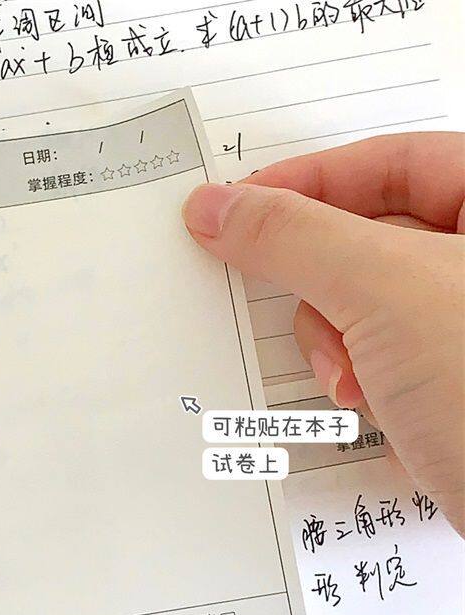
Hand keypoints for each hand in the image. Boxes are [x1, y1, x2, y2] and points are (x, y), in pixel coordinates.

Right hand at [182, 132, 464, 533]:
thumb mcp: (387, 292)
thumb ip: (294, 237)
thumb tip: (218, 207)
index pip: (392, 162)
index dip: (308, 180)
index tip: (237, 208)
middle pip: (371, 237)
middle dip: (321, 285)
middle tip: (297, 309)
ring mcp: (463, 329)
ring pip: (366, 306)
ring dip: (335, 344)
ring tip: (351, 384)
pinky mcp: (450, 383)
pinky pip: (376, 355)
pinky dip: (355, 378)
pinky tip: (367, 409)